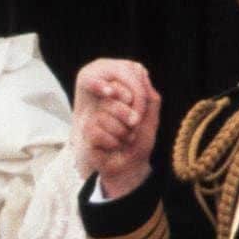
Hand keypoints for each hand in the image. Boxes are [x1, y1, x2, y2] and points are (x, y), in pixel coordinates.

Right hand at [73, 58, 159, 196]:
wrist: (132, 165)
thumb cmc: (140, 141)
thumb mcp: (151, 118)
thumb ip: (149, 96)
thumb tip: (143, 73)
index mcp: (119, 99)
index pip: (122, 90)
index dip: (134, 105)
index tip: (138, 120)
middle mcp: (104, 106)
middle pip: (112, 102)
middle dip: (129, 121)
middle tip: (132, 131)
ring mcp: (94, 118)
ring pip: (105, 118)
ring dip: (122, 134)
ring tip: (124, 140)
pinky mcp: (87, 133)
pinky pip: (98, 132)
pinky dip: (112, 143)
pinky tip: (113, 146)